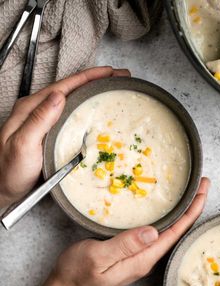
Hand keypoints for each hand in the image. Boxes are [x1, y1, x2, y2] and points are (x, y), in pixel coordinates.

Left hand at [0, 66, 129, 208]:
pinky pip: (71, 114)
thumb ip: (39, 120)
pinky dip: (86, 107)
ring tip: (110, 89)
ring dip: (92, 92)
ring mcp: (43, 121)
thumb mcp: (23, 144)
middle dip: (95, 80)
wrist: (3, 187)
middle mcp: (37, 111)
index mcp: (30, 109)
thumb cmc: (9, 170)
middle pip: (70, 89)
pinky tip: (95, 110)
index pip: (63, 86)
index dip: (87, 77)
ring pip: (72, 100)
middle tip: (117, 78)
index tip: (108, 72)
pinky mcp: (50, 132)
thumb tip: (59, 96)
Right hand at [53, 177, 209, 285]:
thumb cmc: (77, 274)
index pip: (174, 234)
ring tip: (189, 195)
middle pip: (175, 232)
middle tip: (200, 187)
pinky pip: (153, 234)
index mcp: (141, 259)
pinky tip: (164, 211)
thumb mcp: (98, 256)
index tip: (201, 192)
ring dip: (180, 213)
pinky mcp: (129, 253)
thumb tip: (153, 232)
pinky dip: (164, 218)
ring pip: (166, 232)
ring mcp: (137, 257)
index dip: (191, 212)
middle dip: (191, 209)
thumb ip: (124, 245)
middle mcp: (144, 259)